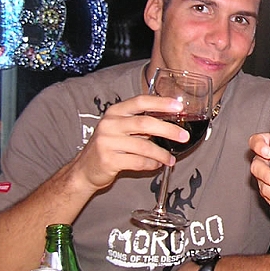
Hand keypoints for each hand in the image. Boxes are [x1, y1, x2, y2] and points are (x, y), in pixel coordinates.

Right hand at [71, 94, 188, 191]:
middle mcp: (110, 124)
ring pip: (144, 146)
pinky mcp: (109, 160)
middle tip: (183, 136)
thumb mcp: (121, 128)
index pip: (140, 101)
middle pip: (144, 123)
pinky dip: (151, 164)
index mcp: (115, 112)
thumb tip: (172, 123)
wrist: (85, 168)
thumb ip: (141, 123)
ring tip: (171, 159)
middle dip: (168, 130)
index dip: (161, 103)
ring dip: (162, 153)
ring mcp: (107, 142)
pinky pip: (138, 162)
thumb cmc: (110, 146)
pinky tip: (156, 165)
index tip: (178, 106)